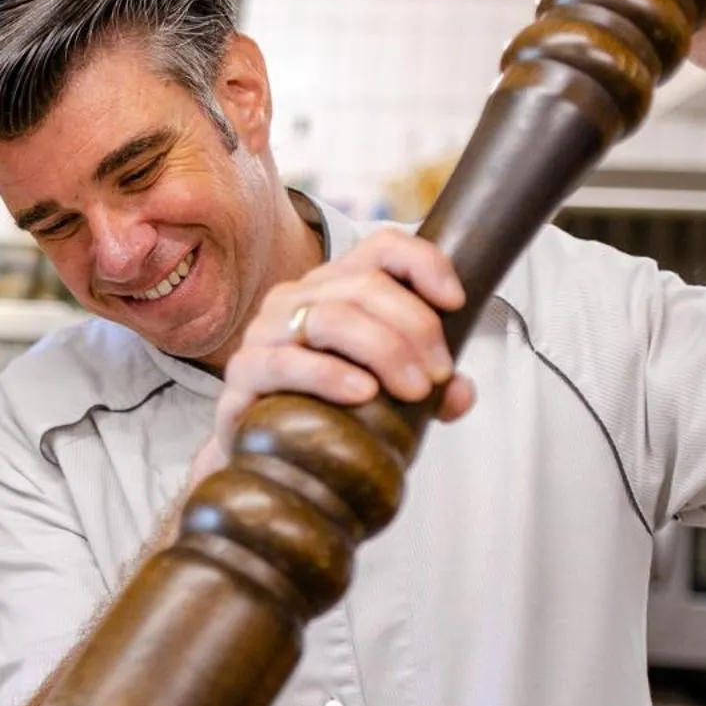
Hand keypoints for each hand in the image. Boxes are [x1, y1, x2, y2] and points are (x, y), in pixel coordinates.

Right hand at [189, 231, 476, 488]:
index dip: (424, 263)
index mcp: (334, 286)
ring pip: (333, 317)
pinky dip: (331, 375)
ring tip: (413, 392)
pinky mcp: (245, 371)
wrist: (268, 458)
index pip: (381, 247)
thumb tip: (460, 393)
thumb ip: (431, 388)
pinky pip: (288, 362)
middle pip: (366, 285)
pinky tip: (362, 394)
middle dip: (416, 328)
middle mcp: (297, 297)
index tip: (456, 303)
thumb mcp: (390, 393)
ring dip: (385, 351)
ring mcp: (266, 330)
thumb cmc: (329, 412)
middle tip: (438, 376)